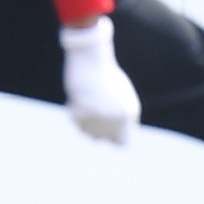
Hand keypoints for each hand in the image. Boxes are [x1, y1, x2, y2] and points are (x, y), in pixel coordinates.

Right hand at [61, 22, 139, 145]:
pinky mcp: (83, 113)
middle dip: (99, 130)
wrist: (91, 60)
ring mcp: (99, 117)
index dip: (115, 136)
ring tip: (86, 105)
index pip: (122, 142)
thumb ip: (120, 116)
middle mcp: (116, 119)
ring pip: (89, 133)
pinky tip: (75, 101)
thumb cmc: (106, 75)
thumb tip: (113, 134)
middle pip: (104, 139)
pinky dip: (75, 113)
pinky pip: (77, 122)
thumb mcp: (120, 96)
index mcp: (128, 113)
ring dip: (86, 123)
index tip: (108, 127)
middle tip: (93, 116)